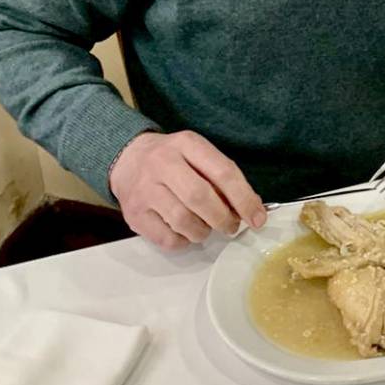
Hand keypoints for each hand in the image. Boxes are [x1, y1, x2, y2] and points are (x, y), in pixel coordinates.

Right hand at [109, 130, 266, 250]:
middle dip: (223, 218)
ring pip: (183, 220)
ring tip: (207, 229)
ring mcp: (145, 189)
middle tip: (232, 227)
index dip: (244, 198)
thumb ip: (222, 176)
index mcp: (187, 144)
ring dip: (203, 232)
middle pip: (201, 197)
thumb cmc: (173, 159)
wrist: (127, 158)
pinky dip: (183, 241)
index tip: (258, 217)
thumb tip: (251, 207)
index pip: (223, 171)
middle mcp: (164, 163)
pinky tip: (186, 233)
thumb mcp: (197, 154)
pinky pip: (166, 238)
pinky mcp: (134, 214)